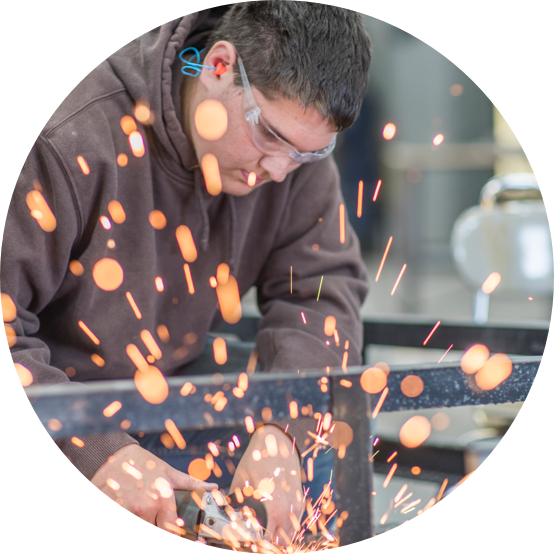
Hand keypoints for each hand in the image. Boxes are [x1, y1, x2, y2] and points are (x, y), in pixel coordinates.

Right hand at [90, 443, 217, 534]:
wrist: (112, 455)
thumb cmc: (142, 463)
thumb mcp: (168, 472)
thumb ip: (191, 484)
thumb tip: (213, 487)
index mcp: (163, 498)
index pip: (172, 530)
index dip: (174, 533)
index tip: (175, 531)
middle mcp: (146, 507)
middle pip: (155, 530)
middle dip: (156, 525)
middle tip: (155, 517)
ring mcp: (127, 510)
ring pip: (142, 525)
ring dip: (144, 521)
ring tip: (141, 511)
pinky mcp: (114, 508)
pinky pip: (127, 517)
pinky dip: (130, 515)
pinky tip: (130, 508)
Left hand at [230, 426, 304, 545]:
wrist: (278, 443)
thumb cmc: (257, 461)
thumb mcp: (240, 483)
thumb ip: (234, 506)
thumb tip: (224, 522)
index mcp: (270, 508)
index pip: (263, 542)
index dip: (251, 544)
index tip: (242, 541)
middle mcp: (286, 511)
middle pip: (276, 544)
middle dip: (263, 544)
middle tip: (251, 538)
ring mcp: (295, 508)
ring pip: (287, 537)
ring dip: (275, 539)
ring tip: (261, 533)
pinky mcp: (300, 504)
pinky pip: (293, 526)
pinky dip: (283, 530)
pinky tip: (272, 525)